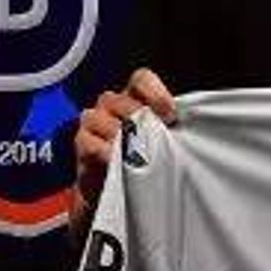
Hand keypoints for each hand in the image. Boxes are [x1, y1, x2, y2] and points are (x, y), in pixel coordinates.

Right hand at [73, 68, 175, 207]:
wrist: (120, 191)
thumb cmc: (146, 161)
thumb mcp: (163, 140)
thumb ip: (170, 127)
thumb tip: (188, 126)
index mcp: (134, 98)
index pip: (141, 79)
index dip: (155, 93)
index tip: (171, 115)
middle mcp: (111, 105)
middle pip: (120, 100)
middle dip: (140, 120)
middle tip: (156, 139)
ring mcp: (93, 123)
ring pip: (100, 118)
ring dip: (121, 136)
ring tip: (138, 153)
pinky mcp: (83, 145)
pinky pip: (89, 143)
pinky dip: (106, 153)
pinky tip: (119, 163)